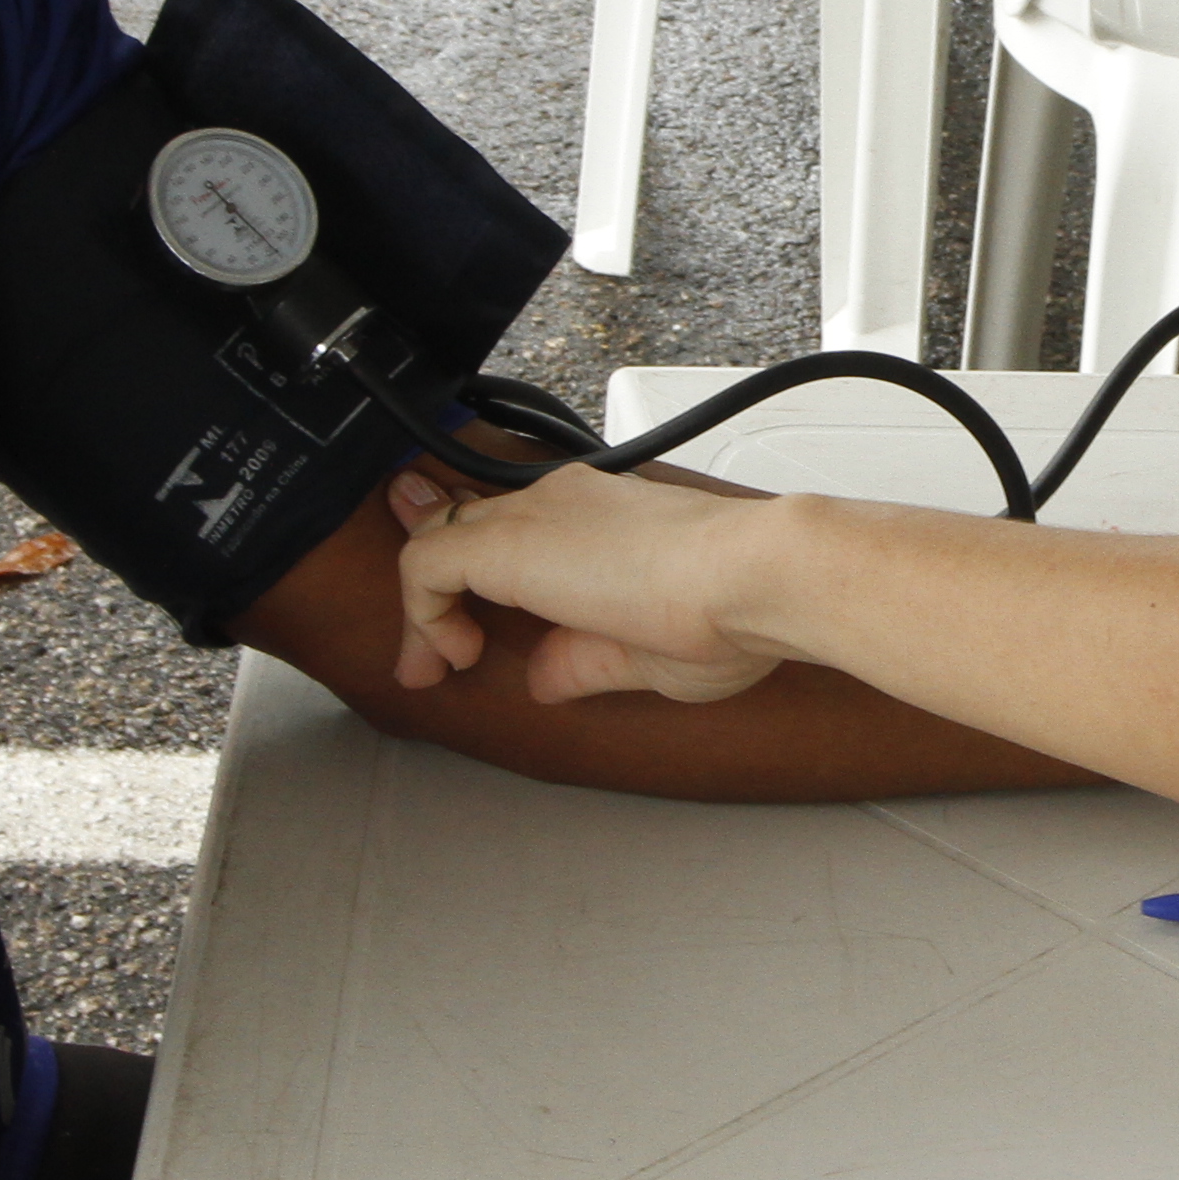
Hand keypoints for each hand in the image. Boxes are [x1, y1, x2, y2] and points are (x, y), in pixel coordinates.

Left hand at [390, 464, 783, 704]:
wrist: (757, 577)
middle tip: (436, 651)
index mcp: (603, 518)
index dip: (479, 570)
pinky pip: (425, 564)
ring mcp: (535, 515)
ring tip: (431, 665)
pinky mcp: (508, 542)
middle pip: (467, 522)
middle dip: (437, 585)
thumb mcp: (645, 654)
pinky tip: (451, 655)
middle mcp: (563, 502)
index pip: (517, 525)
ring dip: (425, 610)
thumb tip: (546, 678)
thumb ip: (586, 659)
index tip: (470, 631)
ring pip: (439, 538)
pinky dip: (421, 613)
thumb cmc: (734, 611)